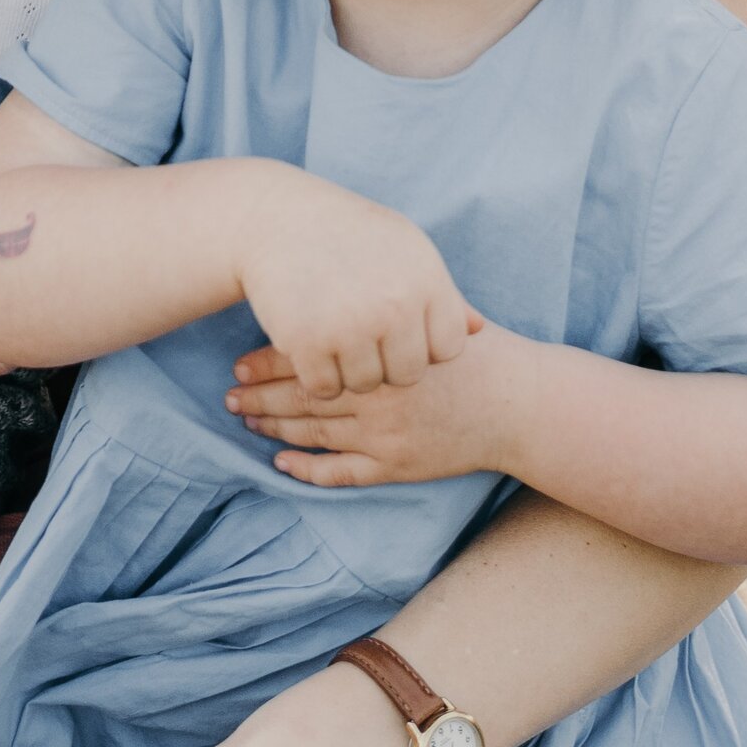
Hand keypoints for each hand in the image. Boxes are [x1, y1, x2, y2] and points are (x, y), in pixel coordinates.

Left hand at [228, 317, 521, 485]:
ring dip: (275, 427)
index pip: (311, 355)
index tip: (239, 363)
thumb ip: (388, 301)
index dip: (269, 361)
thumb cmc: (475, 354)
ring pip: (314, 433)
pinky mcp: (397, 466)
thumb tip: (337, 273)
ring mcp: (385, 435)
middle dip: (261, 395)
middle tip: (229, 394)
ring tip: (245, 420)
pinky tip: (281, 462)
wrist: (518, 404)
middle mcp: (376, 396)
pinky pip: (342, 473)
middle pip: (303, 396)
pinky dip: (308, 469)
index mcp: (379, 353)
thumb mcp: (432, 313)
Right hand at [238, 175, 473, 398]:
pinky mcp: (308, 342)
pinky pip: (326, 386)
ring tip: (332, 331)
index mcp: (426, 279)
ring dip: (348, 368)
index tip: (395, 327)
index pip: (446, 350)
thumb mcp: (404, 247)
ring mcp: (352, 326)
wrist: (275, 216)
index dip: (421, 344)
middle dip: (384, 362)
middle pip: (407, 374)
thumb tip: (478, 329)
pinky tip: (308, 341)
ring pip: (365, 384)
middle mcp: (395, 304)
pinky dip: (315, 372)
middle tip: (358, 333)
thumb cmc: (347, 233)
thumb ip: (442, 292)